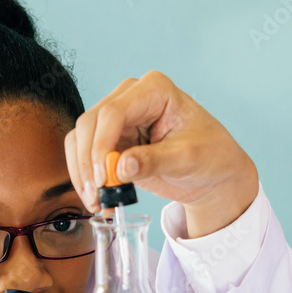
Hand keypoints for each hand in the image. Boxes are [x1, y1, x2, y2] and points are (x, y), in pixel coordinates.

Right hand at [65, 71, 258, 236]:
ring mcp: (116, 119)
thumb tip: (120, 167)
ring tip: (96, 202)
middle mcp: (129, 98)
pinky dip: (85, 178)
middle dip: (88, 162)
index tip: (104, 178)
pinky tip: (98, 200)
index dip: (102, 145)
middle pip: (90, 124)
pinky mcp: (110, 140)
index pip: (114, 112)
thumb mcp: (187, 159)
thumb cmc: (209, 155)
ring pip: (80, 139)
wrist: (212, 172)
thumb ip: (154, 161)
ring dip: (82, 172)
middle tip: (97, 195)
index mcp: (154, 90)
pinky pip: (84, 155)